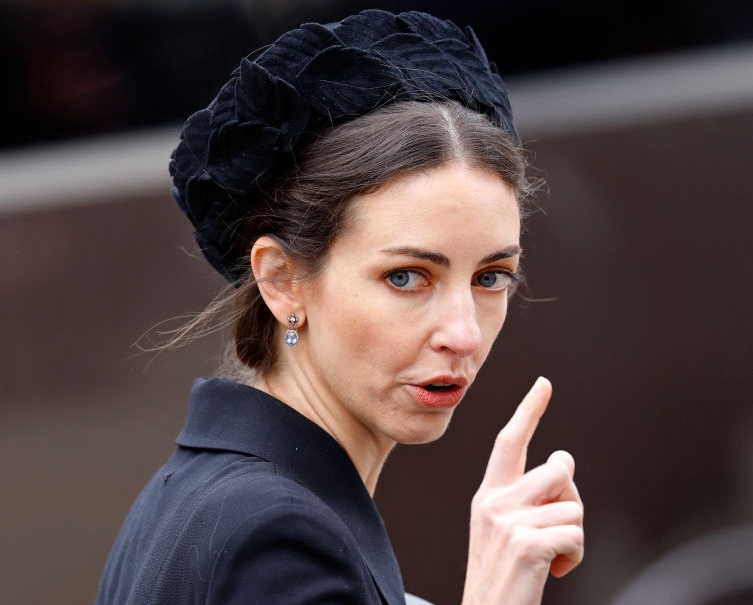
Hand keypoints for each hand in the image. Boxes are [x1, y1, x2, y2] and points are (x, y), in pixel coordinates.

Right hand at [461, 377, 583, 604]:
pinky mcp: (526, 543)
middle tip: (557, 528)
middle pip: (559, 468)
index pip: (508, 442)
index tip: (543, 384)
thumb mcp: (507, 531)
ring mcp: (507, 521)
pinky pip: (576, 534)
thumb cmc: (505, 579)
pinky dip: (574, 557)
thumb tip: (563, 462)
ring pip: (573, 504)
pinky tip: (553, 571)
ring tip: (551, 556)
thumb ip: (529, 497)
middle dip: (572, 497)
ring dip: (573, 534)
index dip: (529, 411)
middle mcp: (493, 502)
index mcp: (488, 496)